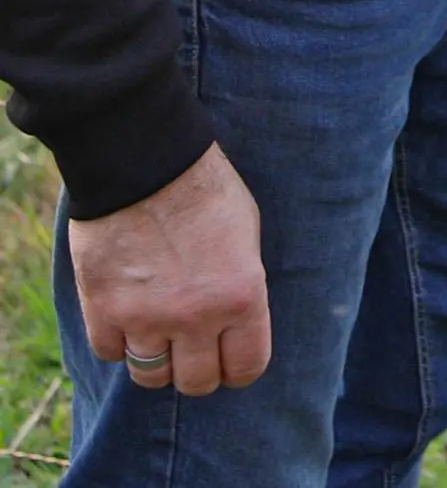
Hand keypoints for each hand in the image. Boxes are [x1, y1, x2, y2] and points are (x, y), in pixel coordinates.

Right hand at [68, 143, 270, 396]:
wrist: (146, 161)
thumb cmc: (205, 190)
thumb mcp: (246, 234)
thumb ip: (240, 287)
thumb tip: (234, 325)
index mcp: (242, 296)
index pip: (247, 366)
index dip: (239, 367)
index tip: (230, 359)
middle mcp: (196, 317)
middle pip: (197, 382)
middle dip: (198, 368)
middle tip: (192, 346)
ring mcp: (146, 319)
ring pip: (151, 377)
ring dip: (157, 358)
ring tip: (159, 330)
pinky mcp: (103, 313)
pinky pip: (112, 354)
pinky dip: (119, 341)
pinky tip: (127, 313)